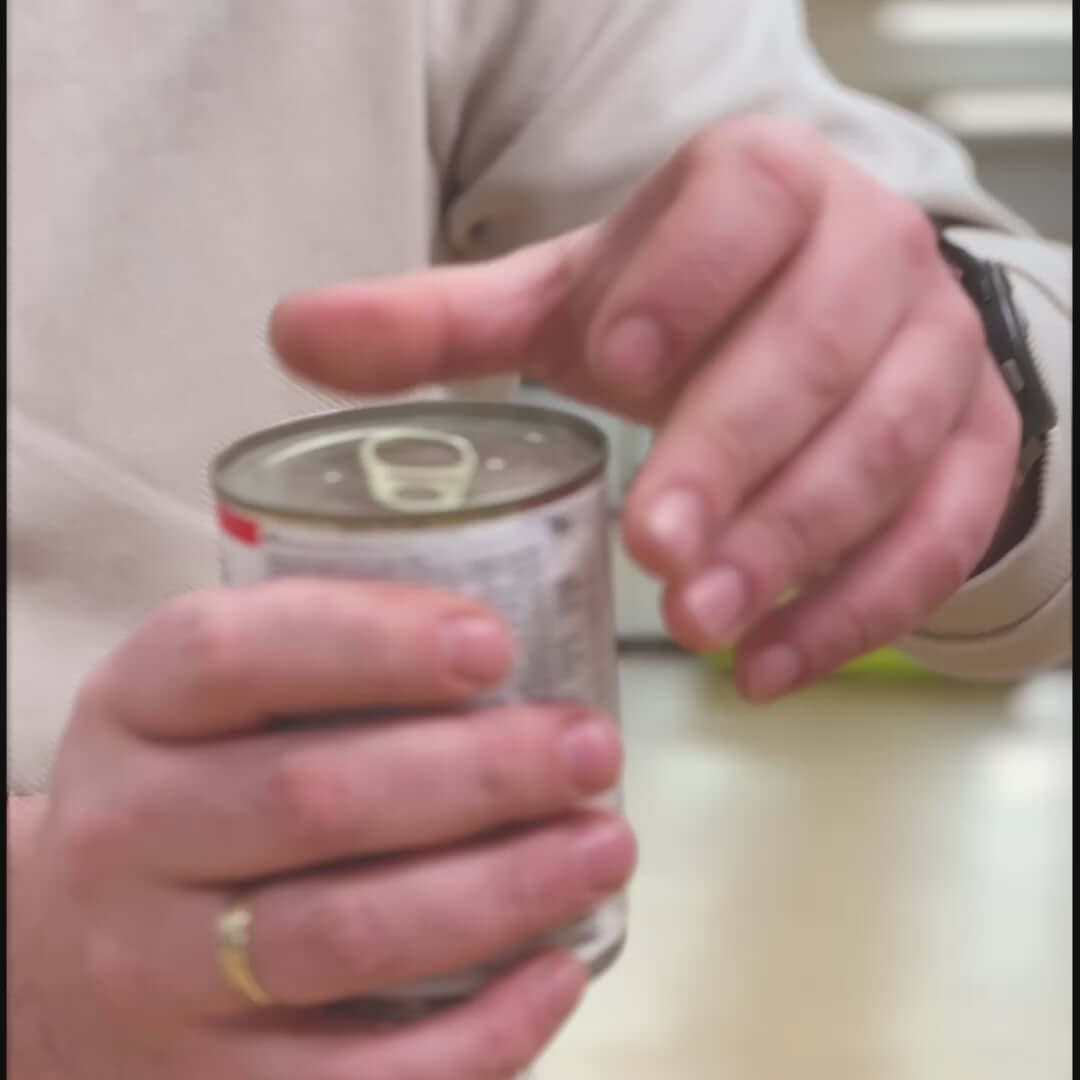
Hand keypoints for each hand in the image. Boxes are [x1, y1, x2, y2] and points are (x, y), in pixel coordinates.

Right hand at [10, 580, 631, 1079]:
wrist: (64, 951)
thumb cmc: (193, 789)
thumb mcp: (214, 698)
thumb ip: (325, 659)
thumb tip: (515, 650)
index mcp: (137, 707)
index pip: (231, 654)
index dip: (371, 643)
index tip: (496, 646)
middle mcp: (128, 833)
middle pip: (312, 799)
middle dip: (478, 773)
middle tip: (592, 750)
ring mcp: (157, 970)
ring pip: (342, 936)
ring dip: (500, 892)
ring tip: (605, 847)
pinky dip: (475, 1035)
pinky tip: (559, 973)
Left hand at [271, 116, 1019, 699]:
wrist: (822, 323)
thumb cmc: (685, 311)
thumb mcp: (568, 304)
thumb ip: (443, 324)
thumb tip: (295, 335)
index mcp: (765, 193)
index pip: (745, 207)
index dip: (688, 280)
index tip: (617, 371)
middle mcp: (871, 259)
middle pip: (821, 347)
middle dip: (737, 454)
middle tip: (659, 552)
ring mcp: (940, 357)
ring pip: (891, 448)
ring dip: (798, 545)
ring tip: (707, 626)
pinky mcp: (975, 448)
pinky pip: (943, 534)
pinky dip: (862, 607)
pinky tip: (772, 664)